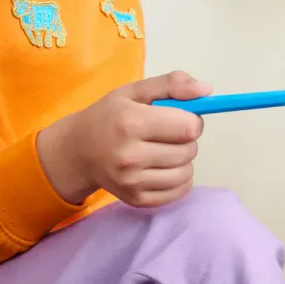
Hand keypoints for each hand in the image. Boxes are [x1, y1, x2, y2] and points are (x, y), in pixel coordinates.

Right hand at [37, 71, 209, 206]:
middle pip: (189, 150)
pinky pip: (179, 192)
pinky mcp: (135, 199)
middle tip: (167, 134)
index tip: (180, 117)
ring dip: (183, 160)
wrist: (78, 151)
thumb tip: (206, 90)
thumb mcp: (135, 91)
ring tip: (164, 150)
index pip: (189, 127)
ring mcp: (131, 182)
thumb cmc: (110, 116)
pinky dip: (179, 179)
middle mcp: (130, 155)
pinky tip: (163, 167)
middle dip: (186, 140)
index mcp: (131, 122)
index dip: (193, 120)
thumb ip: (172, 84)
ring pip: (187, 172)